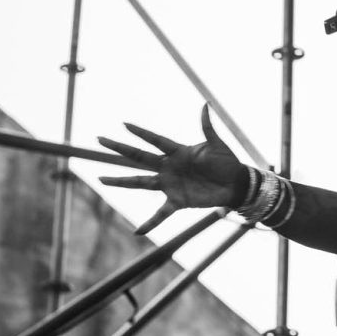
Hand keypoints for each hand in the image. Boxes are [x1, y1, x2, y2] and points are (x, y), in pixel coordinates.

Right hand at [98, 105, 246, 233]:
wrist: (236, 183)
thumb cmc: (227, 162)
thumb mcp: (216, 144)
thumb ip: (207, 126)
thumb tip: (205, 104)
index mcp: (178, 151)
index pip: (155, 139)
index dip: (140, 132)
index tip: (123, 124)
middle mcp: (169, 167)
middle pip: (139, 157)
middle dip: (120, 149)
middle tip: (100, 140)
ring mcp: (170, 184)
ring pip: (140, 182)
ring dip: (121, 181)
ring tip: (101, 180)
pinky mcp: (178, 201)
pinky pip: (161, 214)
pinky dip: (150, 223)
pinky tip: (137, 231)